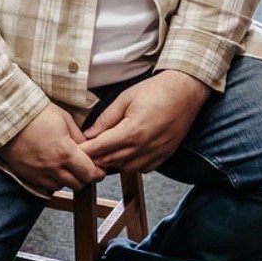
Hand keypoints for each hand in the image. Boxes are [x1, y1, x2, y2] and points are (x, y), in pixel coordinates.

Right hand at [0, 104, 103, 196]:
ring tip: (67, 167)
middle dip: (85, 177)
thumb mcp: (65, 119)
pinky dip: (54, 180)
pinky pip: (46, 186)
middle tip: (85, 168)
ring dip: (69, 179)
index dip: (98, 173)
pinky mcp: (28, 176)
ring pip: (63, 186)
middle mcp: (53, 167)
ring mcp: (39, 173)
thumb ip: (79, 137)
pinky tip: (53, 168)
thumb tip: (90, 147)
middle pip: (78, 184)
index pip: (89, 173)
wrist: (8, 118)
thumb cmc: (37, 114)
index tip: (100, 170)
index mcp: (65, 152)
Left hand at [80, 71, 209, 173]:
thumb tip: (89, 134)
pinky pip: (143, 169)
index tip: (76, 150)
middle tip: (87, 151)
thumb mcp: (125, 98)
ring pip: (126, 168)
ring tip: (108, 149)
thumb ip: (106, 119)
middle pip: (111, 161)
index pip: (101, 149)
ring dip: (114, 162)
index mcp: (132, 132)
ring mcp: (155, 153)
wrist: (185, 91)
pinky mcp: (164, 156)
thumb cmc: (156, 91)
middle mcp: (144, 147)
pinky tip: (128, 152)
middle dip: (96, 158)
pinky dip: (132, 164)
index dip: (86, 151)